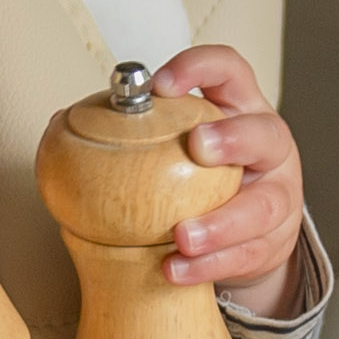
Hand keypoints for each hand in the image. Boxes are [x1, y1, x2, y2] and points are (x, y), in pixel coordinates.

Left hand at [159, 46, 304, 316]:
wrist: (249, 233)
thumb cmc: (202, 177)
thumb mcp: (180, 144)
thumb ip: (137, 132)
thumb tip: (60, 124)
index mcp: (240, 110)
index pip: (229, 71)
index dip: (200, 69)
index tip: (161, 85)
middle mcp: (268, 148)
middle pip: (266, 133)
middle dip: (233, 138)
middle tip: (197, 147)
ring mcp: (278, 196)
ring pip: (263, 206)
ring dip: (220, 222)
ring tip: (182, 236)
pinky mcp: (273, 243)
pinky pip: (245, 255)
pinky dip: (209, 266)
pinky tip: (176, 269)